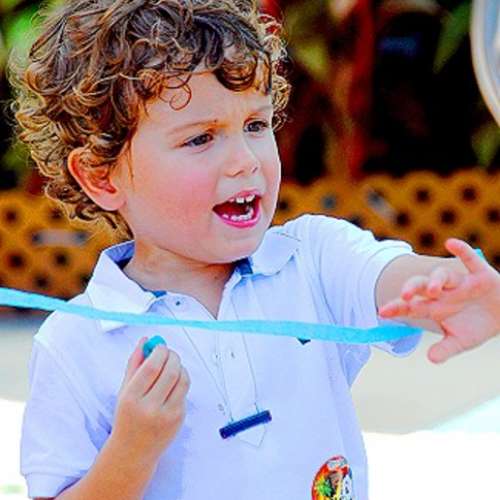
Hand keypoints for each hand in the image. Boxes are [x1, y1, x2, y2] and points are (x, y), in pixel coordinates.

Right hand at [111, 338, 189, 462]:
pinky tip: (172, 384)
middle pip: (170, 371)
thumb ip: (134, 363)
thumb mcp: (124, 390)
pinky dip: (180, 381)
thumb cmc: (127, 416)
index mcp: (131, 398)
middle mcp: (150, 408)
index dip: (159, 351)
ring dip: (180, 366)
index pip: (152, 367)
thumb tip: (145, 339)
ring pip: (183, 379)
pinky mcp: (179, 419)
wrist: (133, 451)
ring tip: (172, 365)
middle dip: (172, 356)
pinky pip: (184, 392)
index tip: (160, 346)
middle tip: (169, 353)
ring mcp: (167, 415)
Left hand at [379, 239, 499, 363]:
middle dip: (411, 288)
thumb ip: (446, 349)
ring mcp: (460, 283)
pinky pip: (469, 259)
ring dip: (435, 280)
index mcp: (434, 307)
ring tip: (433, 290)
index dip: (396, 308)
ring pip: (442, 275)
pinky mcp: (480, 275)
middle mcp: (443, 292)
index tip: (382, 312)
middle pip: (421, 286)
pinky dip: (461, 250)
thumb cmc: (477, 326)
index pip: (411, 306)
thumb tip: (431, 359)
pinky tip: (450, 243)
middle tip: (405, 296)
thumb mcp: (461, 341)